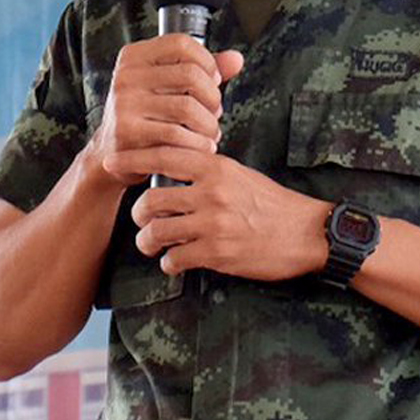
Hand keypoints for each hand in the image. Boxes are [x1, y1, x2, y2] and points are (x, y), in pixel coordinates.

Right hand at [84, 36, 245, 187]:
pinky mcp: (128, 131)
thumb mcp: (167, 87)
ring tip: (209, 133)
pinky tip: (200, 146)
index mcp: (134, 56)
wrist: (112, 156)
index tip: (213, 81)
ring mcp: (125, 103)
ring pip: (188, 108)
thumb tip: (235, 59)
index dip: (207, 61)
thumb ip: (202, 71)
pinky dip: (198, 144)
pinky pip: (177, 135)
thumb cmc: (146, 118)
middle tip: (214, 112)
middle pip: (191, 75)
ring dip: (208, 125)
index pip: (181, 44)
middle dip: (212, 97)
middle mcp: (126, 76)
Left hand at [130, 150, 331, 281]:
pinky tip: (176, 261)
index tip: (111, 162)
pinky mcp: (218, 254)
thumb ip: (206, 171)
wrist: (307, 233)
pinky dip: (169, 263)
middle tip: (143, 221)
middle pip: (151, 201)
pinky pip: (175, 259)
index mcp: (216, 167)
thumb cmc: (272, 203)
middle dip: (139, 214)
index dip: (132, 159)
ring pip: (157, 232)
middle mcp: (211, 193)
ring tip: (152, 244)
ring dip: (148, 242)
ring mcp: (213, 224)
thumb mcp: (239, 174)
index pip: (164, 156)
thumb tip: (170, 169)